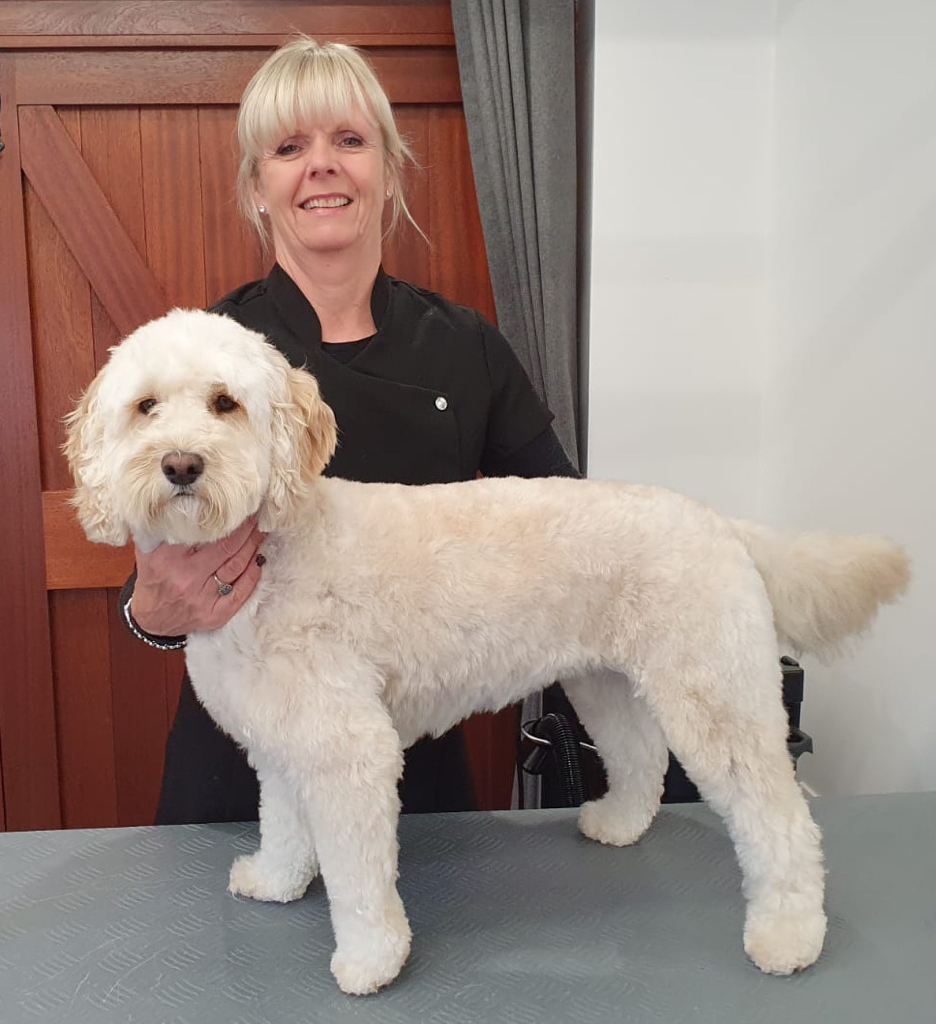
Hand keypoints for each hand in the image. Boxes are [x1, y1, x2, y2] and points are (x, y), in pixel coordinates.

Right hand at [130, 517, 266, 634]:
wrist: (151, 618)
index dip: (228, 521)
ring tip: (260, 533)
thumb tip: (185, 502)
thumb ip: (164, 528)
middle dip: (246, 531)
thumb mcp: (149, 550)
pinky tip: (258, 559)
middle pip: (227, 549)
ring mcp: (203, 599)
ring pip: (237, 567)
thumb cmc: (154, 578)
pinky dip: (253, 574)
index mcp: (169, 559)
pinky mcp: (214, 615)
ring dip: (253, 548)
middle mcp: (187, 578)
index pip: (207, 535)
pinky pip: (241, 593)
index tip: (240, 508)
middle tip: (256, 517)